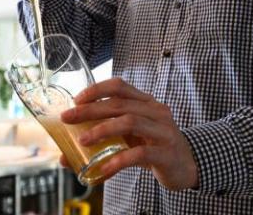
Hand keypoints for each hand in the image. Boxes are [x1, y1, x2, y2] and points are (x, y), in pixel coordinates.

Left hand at [62, 78, 199, 190]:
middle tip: (68, 118)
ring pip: (130, 122)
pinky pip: (140, 154)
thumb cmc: (155, 149)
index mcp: (146, 103)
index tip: (76, 99)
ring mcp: (163, 131)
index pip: (121, 86)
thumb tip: (65, 156)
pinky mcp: (166, 153)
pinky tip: (104, 168)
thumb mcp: (131, 140)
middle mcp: (156, 112)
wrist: (187, 166)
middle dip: (91, 109)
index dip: (97, 89)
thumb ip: (103, 143)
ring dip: (102, 130)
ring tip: (83, 141)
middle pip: (120, 104)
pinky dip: (119, 160)